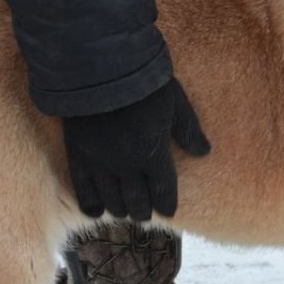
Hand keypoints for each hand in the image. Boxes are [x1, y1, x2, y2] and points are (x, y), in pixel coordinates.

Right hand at [62, 78, 209, 220]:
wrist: (98, 68)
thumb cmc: (143, 82)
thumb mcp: (175, 102)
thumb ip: (188, 130)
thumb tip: (204, 152)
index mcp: (154, 154)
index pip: (164, 190)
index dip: (167, 204)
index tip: (169, 211)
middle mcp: (128, 166)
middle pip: (137, 201)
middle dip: (143, 211)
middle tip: (145, 215)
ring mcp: (101, 163)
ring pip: (112, 199)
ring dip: (121, 209)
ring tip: (125, 213)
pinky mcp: (78, 156)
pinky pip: (83, 190)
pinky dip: (90, 205)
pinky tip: (96, 212)